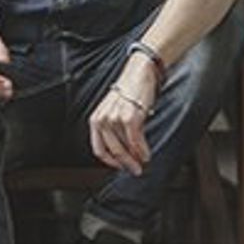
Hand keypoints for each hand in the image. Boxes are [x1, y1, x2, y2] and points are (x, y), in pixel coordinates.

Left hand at [89, 55, 157, 175]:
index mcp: (96, 119)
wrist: (140, 73)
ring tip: (143, 162)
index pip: (98, 149)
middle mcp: (102, 119)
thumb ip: (114, 130)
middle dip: (126, 164)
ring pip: (125, 148)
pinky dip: (142, 151)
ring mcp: (115, 118)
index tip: (120, 167)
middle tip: (135, 170)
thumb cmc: (129, 92)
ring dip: (136, 158)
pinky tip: (146, 155)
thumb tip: (124, 152)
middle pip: (113, 151)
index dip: (110, 162)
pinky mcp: (129, 117)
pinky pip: (135, 141)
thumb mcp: (114, 111)